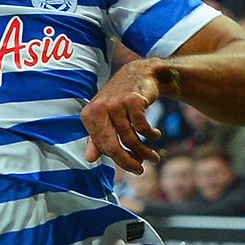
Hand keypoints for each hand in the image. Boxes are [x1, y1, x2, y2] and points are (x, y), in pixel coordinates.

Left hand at [81, 58, 163, 173]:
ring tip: (154, 157)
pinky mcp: (133, 100)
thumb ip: (97, 137)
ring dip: (145, 151)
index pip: (102, 146)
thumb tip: (89, 159)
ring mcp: (116, 104)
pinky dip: (151, 134)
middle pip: (113, 146)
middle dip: (128, 162)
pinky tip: (156, 134)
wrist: (141, 73)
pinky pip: (143, 127)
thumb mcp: (106, 116)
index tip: (132, 166)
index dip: (118, 160)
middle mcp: (99, 109)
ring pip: (131, 139)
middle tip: (141, 171)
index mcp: (89, 115)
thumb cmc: (121, 99)